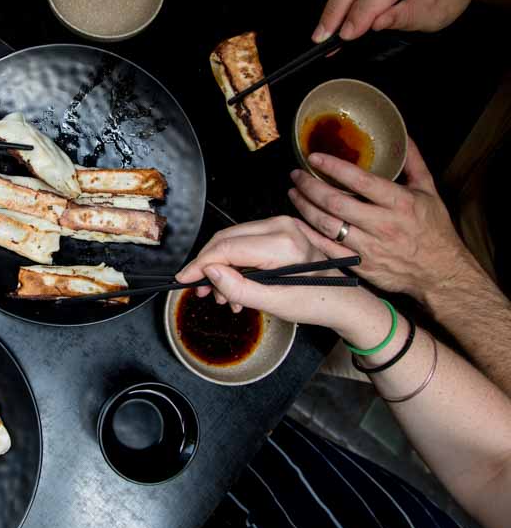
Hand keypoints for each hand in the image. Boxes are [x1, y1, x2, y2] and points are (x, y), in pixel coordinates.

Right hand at [176, 215, 366, 330]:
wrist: (342, 299)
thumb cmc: (316, 302)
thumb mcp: (275, 303)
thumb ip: (239, 288)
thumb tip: (209, 272)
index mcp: (282, 244)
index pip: (226, 248)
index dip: (200, 264)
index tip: (184, 280)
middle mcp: (280, 226)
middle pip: (224, 239)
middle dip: (207, 266)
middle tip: (201, 291)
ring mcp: (279, 224)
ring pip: (231, 240)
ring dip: (219, 266)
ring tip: (223, 296)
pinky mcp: (278, 229)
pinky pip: (243, 240)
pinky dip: (232, 262)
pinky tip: (235, 285)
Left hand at [287, 138, 475, 303]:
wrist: (442, 274)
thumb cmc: (434, 230)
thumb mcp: (429, 192)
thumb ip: (413, 163)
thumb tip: (403, 136)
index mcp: (400, 203)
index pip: (359, 180)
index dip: (333, 167)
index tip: (313, 157)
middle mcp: (383, 224)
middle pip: (335, 202)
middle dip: (309, 186)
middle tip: (296, 175)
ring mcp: (370, 247)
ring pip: (327, 225)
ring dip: (304, 207)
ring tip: (294, 193)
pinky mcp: (361, 265)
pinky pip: (327, 248)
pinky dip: (309, 233)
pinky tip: (297, 221)